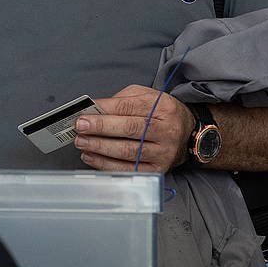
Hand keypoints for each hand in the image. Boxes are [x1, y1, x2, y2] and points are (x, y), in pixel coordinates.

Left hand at [72, 85, 196, 172]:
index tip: (84, 112)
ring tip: (82, 142)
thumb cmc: (159, 114)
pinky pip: (128, 169)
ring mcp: (163, 152)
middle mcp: (166, 131)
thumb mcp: (145, 97)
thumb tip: (93, 108)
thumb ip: (120, 100)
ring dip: (100, 147)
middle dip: (101, 128)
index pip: (130, 107)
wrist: (186, 134)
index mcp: (163, 108)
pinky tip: (91, 156)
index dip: (105, 110)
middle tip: (80, 127)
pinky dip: (106, 164)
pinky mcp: (157, 169)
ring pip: (128, 151)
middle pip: (130, 129)